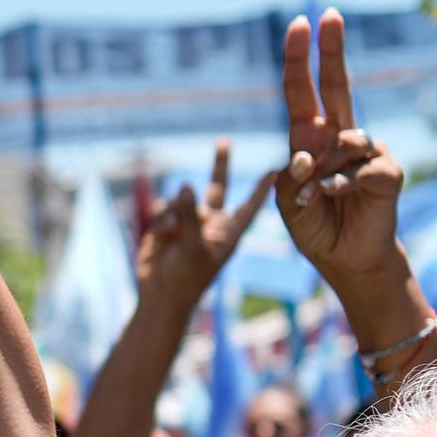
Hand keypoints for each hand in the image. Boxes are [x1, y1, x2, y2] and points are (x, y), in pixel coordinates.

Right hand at [135, 141, 273, 311]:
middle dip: (219, 164)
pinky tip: (160, 234)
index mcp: (228, 232)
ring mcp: (188, 222)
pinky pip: (164, 207)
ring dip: (175, 212)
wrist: (160, 294)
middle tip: (223, 142)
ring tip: (172, 235)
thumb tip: (186, 186)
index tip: (276, 170)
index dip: (261, 189)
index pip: (249, 205)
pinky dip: (162, 218)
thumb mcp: (193, 246)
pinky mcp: (167, 224)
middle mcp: (210, 223)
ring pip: (183, 198)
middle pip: (217, 186)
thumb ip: (191, 215)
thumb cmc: (186, 276)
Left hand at [273, 11, 409, 297]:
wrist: (344, 259)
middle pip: (336, 84)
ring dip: (322, 169)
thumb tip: (308, 155)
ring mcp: (366, 152)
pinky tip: (331, 196)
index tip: (299, 23)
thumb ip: (292, 175)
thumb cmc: (314, 225)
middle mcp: (339, 137)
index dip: (299, 58)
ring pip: (345, 138)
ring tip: (313, 196)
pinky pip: (360, 168)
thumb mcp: (287, 200)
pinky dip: (340, 184)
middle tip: (330, 14)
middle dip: (331, 49)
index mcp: (310, 137)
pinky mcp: (387, 172)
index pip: (302, 90)